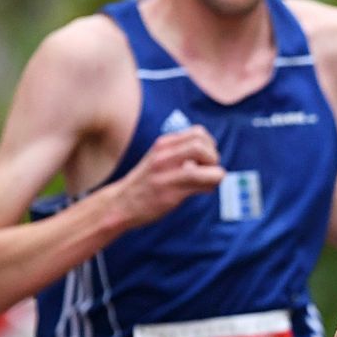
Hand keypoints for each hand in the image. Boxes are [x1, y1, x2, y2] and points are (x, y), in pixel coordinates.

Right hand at [106, 127, 224, 226]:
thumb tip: (210, 155)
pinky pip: (200, 181)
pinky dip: (210, 185)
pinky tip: (204, 190)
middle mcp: (164, 154)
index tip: (206, 159)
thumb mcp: (158, 159)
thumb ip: (179, 153)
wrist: (121, 204)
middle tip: (209, 171)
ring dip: (215, 172)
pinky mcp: (170, 191)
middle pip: (202, 143)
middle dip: (213, 157)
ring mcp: (166, 172)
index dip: (210, 145)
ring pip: (204, 161)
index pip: (198, 132)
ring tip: (208, 181)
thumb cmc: (145, 184)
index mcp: (163, 144)